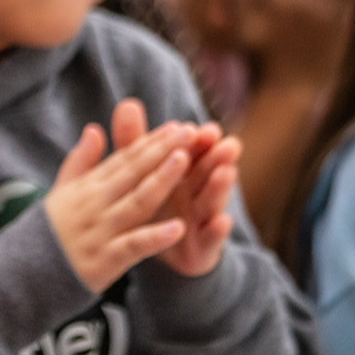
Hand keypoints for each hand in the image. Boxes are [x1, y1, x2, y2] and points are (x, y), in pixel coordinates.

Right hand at [44, 108, 196, 292]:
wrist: (28, 271)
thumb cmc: (51, 230)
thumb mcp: (61, 190)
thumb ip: (80, 160)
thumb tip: (94, 129)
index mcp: (87, 187)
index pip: (123, 160)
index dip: (150, 142)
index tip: (175, 126)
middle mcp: (95, 205)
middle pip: (132, 174)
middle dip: (161, 152)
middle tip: (188, 132)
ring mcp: (101, 231)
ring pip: (136, 203)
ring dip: (160, 181)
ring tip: (183, 161)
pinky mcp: (106, 259)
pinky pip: (133, 246)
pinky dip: (155, 237)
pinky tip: (178, 227)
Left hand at [110, 100, 237, 276]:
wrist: (159, 251)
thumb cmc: (154, 204)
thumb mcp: (141, 172)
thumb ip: (134, 141)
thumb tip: (126, 103)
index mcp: (181, 174)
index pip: (193, 153)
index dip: (199, 142)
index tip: (204, 128)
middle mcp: (195, 194)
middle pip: (208, 173)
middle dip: (217, 159)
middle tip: (228, 144)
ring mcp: (201, 221)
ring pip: (212, 202)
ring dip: (220, 188)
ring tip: (227, 173)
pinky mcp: (203, 248)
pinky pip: (211, 239)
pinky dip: (216, 231)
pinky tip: (222, 221)